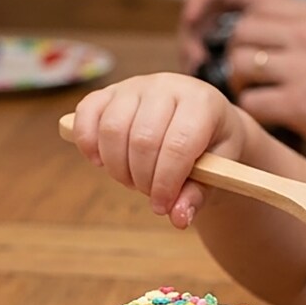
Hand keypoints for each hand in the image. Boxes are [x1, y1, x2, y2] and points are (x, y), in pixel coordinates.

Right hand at [70, 73, 246, 229]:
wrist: (203, 121)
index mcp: (202, 103)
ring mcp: (136, 86)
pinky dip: (88, 142)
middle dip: (142, 179)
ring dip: (117, 166)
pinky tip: (101, 161)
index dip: (166, 182)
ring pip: (112, 129)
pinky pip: (87, 113)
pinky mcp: (110, 92)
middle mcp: (167, 86)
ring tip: (132, 178)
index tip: (162, 206)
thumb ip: (197, 194)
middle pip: (142, 140)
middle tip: (149, 192)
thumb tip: (178, 218)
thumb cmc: (212, 147)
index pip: (177, 145)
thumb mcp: (218, 172)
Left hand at [179, 0, 305, 168]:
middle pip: (239, 30)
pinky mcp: (302, 103)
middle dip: (226, 53)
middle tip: (233, 73)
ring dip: (236, 82)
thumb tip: (266, 33)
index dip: (213, 5)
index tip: (197, 22)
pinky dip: (251, 110)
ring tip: (253, 93)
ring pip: (239, 62)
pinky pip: (252, 101)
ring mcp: (305, 68)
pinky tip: (267, 116)